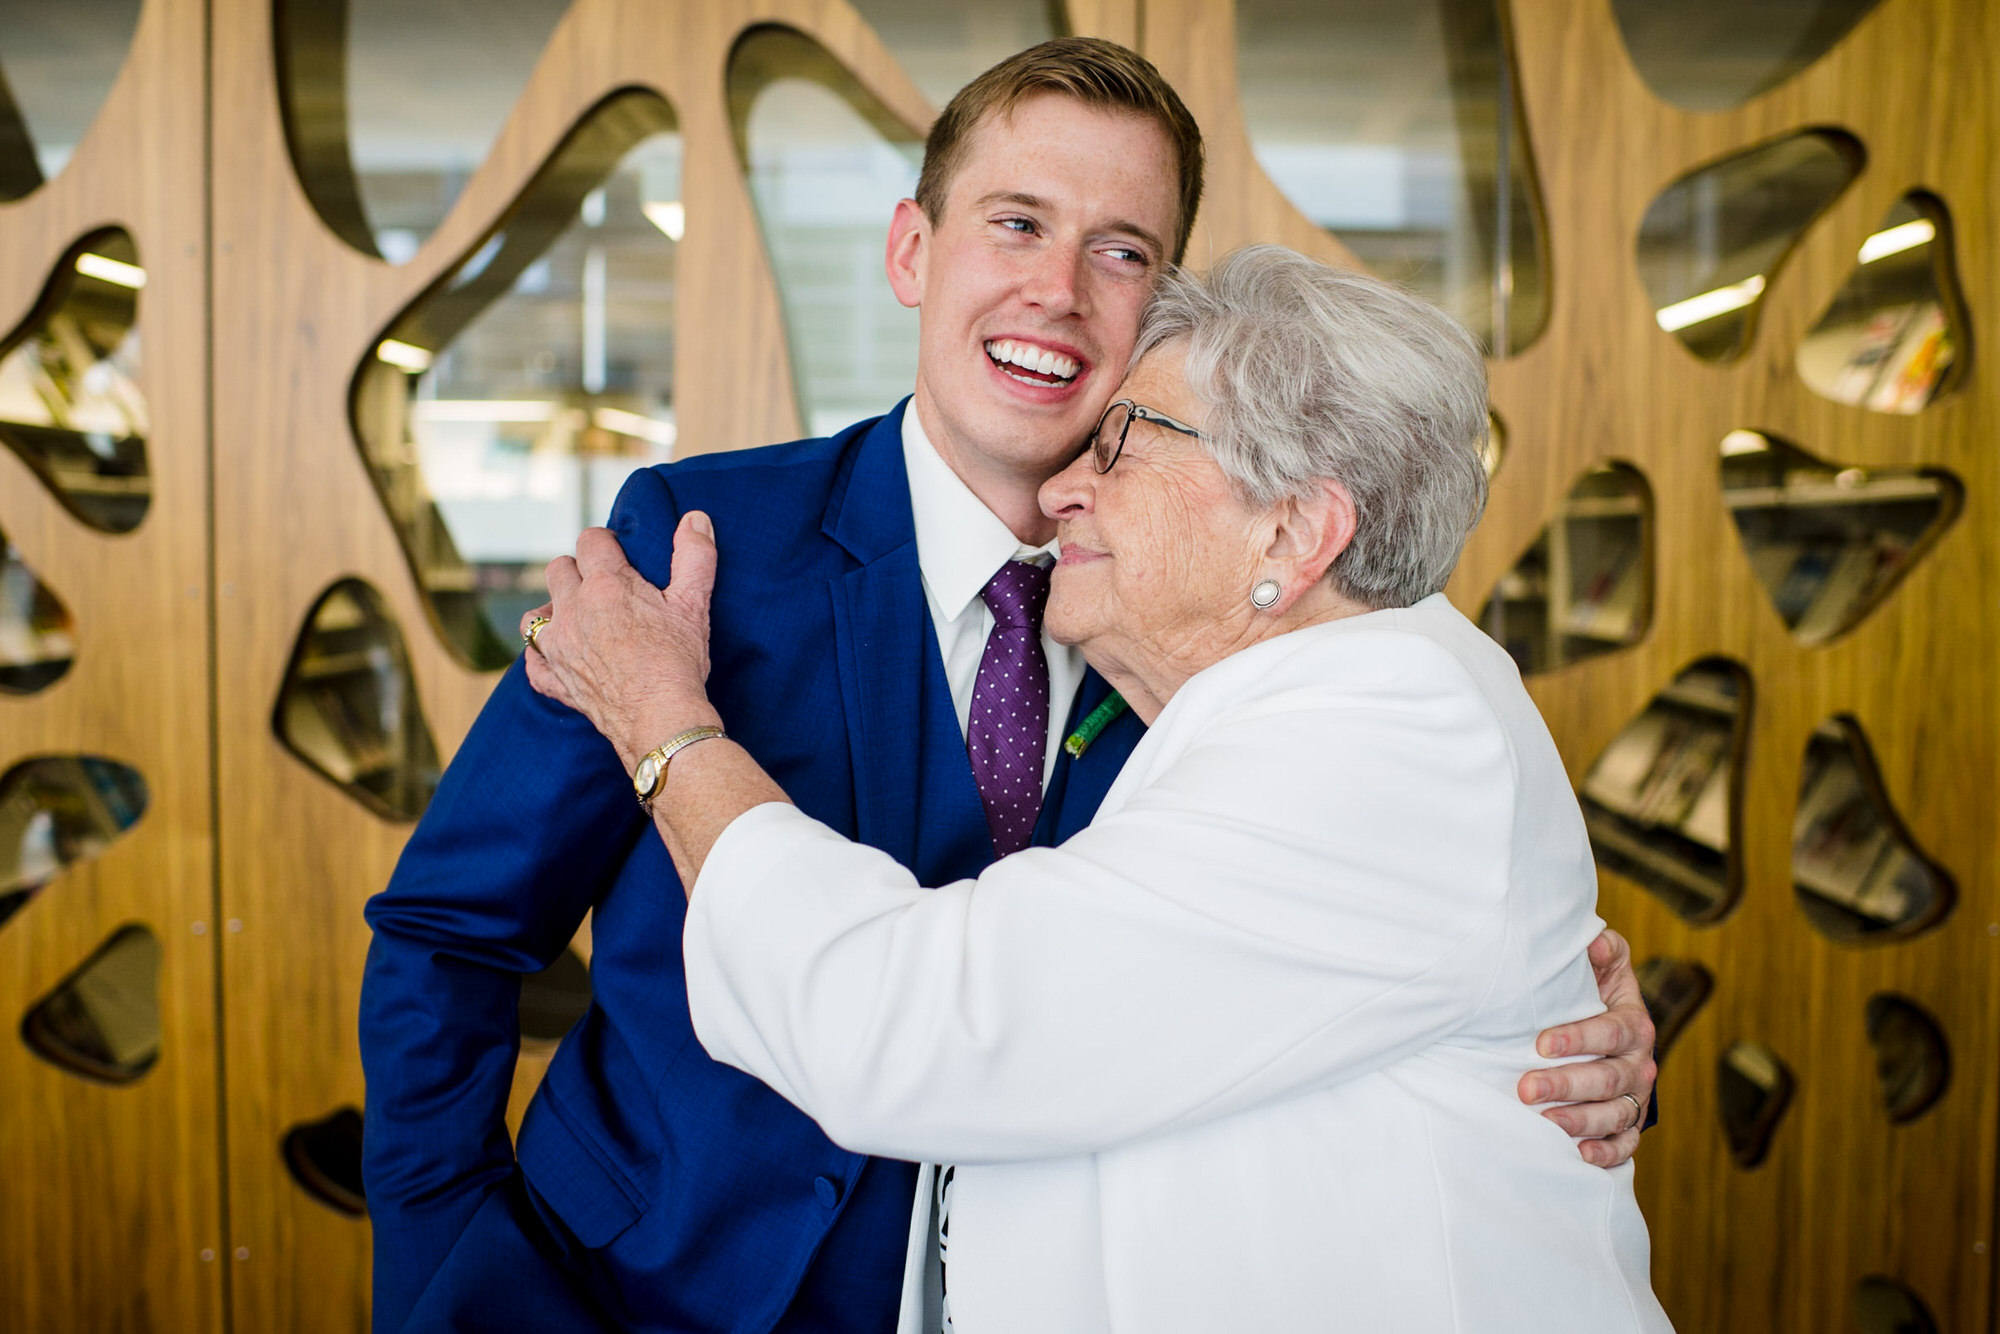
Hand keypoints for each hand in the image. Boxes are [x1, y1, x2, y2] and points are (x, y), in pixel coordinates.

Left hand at [522, 512, 722, 766]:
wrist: (662, 719)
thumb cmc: (679, 660)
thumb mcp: (694, 604)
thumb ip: (695, 556)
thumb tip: (695, 518)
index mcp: (605, 585)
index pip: (591, 541)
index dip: (606, 543)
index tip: (620, 555)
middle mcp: (572, 610)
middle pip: (558, 569)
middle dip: (578, 570)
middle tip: (604, 587)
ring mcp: (557, 647)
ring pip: (535, 614)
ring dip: (553, 611)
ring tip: (578, 620)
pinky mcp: (553, 681)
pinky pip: (532, 663)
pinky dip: (542, 658)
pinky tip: (559, 658)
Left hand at [1518, 928, 1656, 1167]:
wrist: (1619, 1032)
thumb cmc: (1599, 993)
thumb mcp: (1605, 966)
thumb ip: (1602, 950)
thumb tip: (1593, 940)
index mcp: (1634, 1024)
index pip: (1610, 1032)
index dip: (1578, 1038)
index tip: (1541, 1043)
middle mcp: (1640, 1063)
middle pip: (1607, 1079)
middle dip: (1566, 1085)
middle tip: (1527, 1089)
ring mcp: (1636, 1097)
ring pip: (1615, 1114)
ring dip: (1581, 1121)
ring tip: (1547, 1124)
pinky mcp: (1630, 1123)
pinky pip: (1626, 1144)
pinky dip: (1607, 1153)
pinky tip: (1580, 1155)